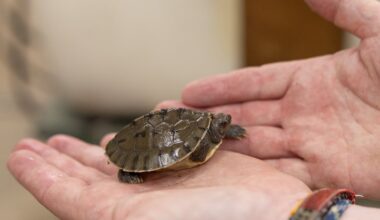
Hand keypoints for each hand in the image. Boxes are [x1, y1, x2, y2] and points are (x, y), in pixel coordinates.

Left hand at [7, 135, 309, 219]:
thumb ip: (86, 207)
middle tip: (34, 144)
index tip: (18, 154)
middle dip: (60, 161)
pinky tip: (122, 135)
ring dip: (91, 151)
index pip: (70, 196)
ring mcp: (168, 182)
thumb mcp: (136, 219)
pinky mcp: (192, 165)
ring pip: (119, 163)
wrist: (274, 217)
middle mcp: (142, 201)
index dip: (42, 175)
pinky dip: (135, 138)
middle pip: (89, 179)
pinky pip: (156, 146)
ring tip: (68, 140)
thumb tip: (49, 192)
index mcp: (123, 217)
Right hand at [157, 0, 379, 198]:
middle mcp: (307, 113)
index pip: (256, 82)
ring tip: (186, 143)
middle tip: (172, 117)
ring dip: (221, 144)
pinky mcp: (328, 171)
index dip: (222, 86)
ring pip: (256, 145)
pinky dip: (252, 172)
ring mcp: (315, 144)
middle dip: (208, 117)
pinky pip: (280, 172)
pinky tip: (223, 169)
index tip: (190, 90)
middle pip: (246, 115)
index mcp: (315, 78)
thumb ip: (343, 7)